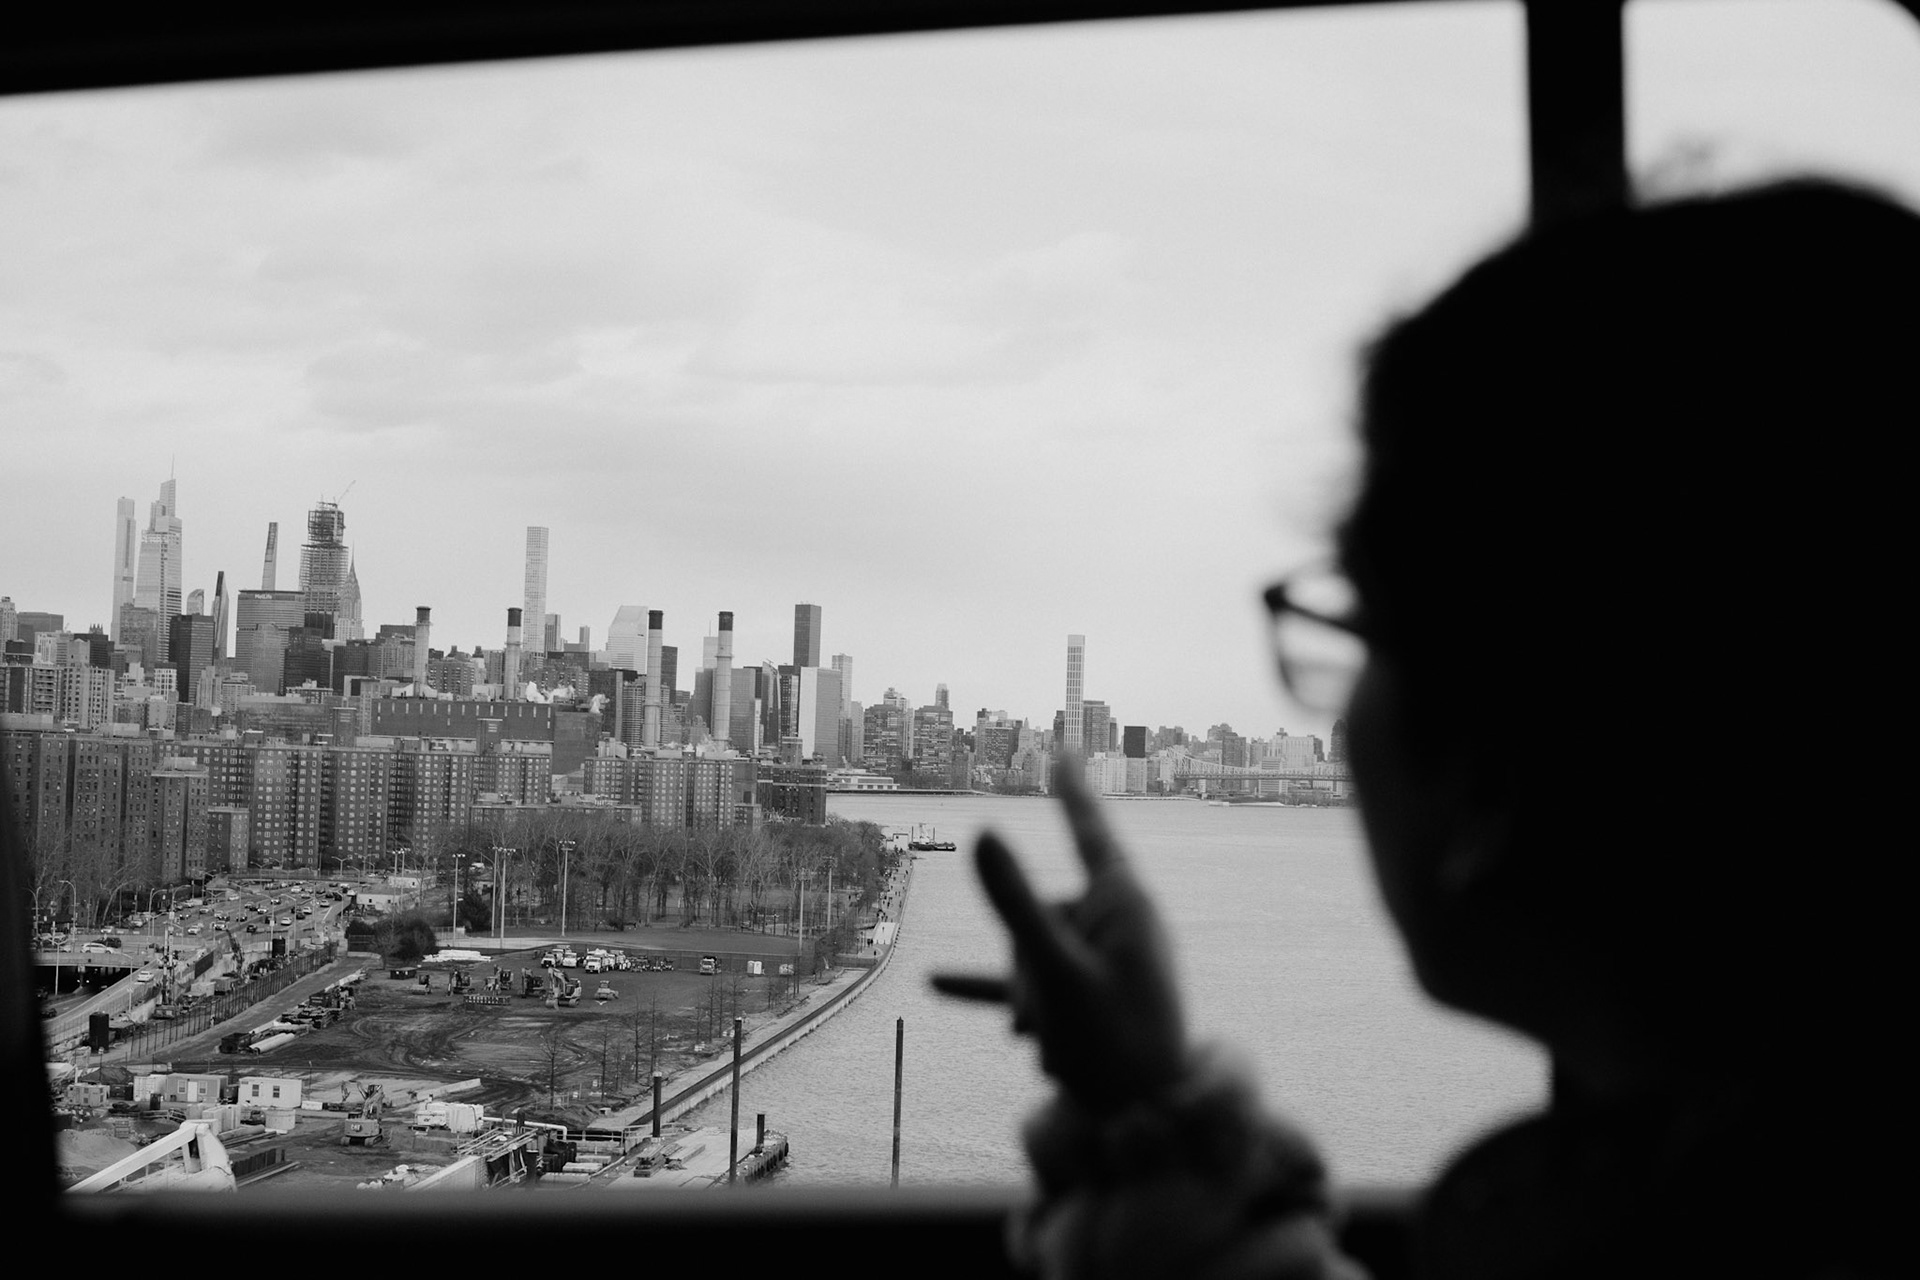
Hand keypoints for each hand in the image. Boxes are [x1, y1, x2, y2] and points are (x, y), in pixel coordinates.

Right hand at [933, 763, 1185, 1112]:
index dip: (1069, 790)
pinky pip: (1024, 984)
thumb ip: (1014, 902)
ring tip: (1055, 1049)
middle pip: (1037, 916)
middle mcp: (1114, 925)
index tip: (1062, 751)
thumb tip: (982, 829)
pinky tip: (933, 985)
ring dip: (1026, 1002)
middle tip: (1055, 1020)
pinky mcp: (1081, 995)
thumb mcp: (1055, 971)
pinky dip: (990, 990)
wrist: (1145, 1124)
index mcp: (1124, 904)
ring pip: (1028, 957)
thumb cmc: (1114, 1046)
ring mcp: (1097, 960)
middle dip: (1026, 969)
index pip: (1088, 831)